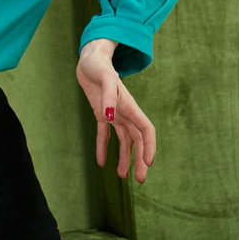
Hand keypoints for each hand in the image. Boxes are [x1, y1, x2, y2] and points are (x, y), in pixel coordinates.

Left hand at [76, 38, 155, 182]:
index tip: (149, 163)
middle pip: (137, 140)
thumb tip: (109, 117)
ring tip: (122, 176)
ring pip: (124, 140)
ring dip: (124, 157)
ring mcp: (113, 113)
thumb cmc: (98, 65)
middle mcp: (124, 112)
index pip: (146, 130)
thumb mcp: (104, 77)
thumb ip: (108, 97)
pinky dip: (103, 148)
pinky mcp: (100, 113)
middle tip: (139, 180)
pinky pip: (104, 134)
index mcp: (129, 105)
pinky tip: (101, 163)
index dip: (149, 146)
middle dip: (139, 160)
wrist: (89, 59)